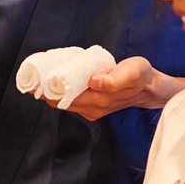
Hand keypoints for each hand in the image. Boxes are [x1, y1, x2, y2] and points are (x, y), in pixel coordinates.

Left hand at [48, 56, 184, 121]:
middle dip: (46, 92)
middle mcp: (93, 108)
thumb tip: (93, 82)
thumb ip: (114, 80)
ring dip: (52, 94)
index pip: (66, 99)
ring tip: (40, 79)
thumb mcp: (131, 73)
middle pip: (62, 103)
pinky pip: (73, 102)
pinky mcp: (95, 106)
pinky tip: (56, 84)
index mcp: (99, 100)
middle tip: (33, 77)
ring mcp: (93, 109)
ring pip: (66, 103)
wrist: (151, 87)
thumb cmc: (140, 77)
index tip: (36, 80)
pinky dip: (62, 94)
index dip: (49, 91)